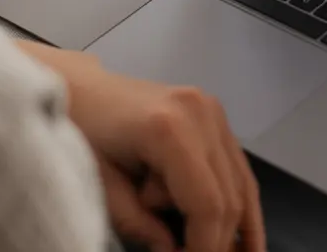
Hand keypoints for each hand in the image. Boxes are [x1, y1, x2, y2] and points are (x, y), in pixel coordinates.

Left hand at [18, 44, 264, 251]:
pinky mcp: (214, 113)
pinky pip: (237, 167)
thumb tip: (174, 251)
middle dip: (219, 240)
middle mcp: (199, 113)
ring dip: (239, 227)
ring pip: (242, 183)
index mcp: (168, 128)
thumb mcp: (101, 187)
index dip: (205, 246)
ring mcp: (211, 109)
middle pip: (229, 196)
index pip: (207, 204)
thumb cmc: (80, 132)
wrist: (81, 90)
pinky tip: (246, 236)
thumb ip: (140, 226)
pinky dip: (241, 202)